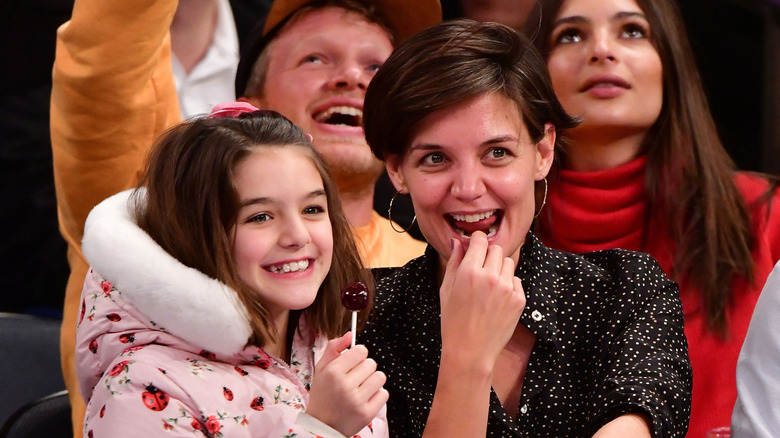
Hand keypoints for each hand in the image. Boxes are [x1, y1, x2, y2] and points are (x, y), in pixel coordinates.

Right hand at [306, 332, 387, 435]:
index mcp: (333, 372)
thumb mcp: (321, 369)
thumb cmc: (322, 395)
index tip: (353, 362)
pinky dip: (377, 395)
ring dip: (372, 381)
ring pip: (380, 377)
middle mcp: (345, 385)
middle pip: (371, 363)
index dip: (358, 355)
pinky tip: (365, 398)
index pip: (361, 350)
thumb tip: (349, 334)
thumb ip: (334, 348)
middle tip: (354, 378)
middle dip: (364, 368)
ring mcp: (357, 400)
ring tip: (360, 388)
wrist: (321, 426)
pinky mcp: (367, 413)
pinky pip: (384, 394)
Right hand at [439, 232, 525, 374]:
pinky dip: (508, 285)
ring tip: (488, 285)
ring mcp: (506, 288)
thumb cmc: (453, 321)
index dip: (476, 241)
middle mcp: (489, 276)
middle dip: (488, 254)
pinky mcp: (519, 299)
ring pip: (508, 263)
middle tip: (480, 268)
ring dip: (499, 268)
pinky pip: (516, 280)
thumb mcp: (446, 289)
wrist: (470, 351)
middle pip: (496, 249)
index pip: (480, 240)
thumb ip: (454, 262)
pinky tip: (496, 300)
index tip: (475, 246)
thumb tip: (457, 241)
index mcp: (468, 271)